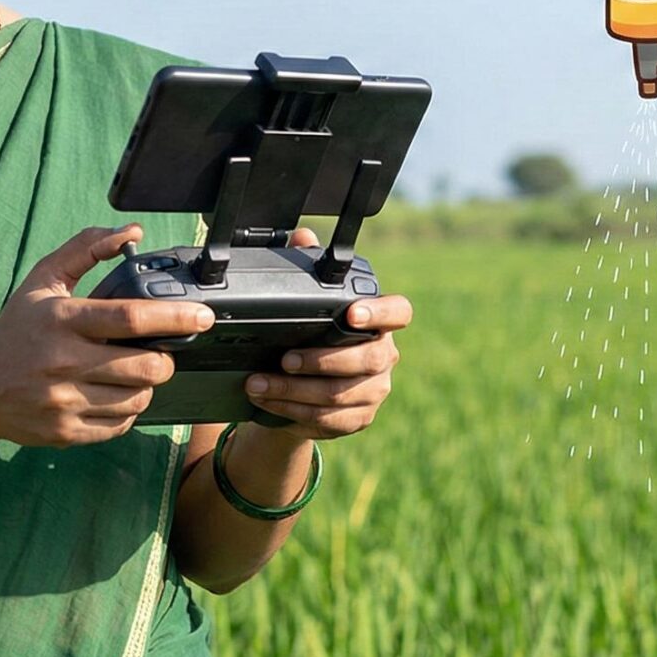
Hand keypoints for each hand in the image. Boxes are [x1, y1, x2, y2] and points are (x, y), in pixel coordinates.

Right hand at [0, 225, 201, 447]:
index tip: (203, 317)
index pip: (130, 317)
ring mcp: (62, 401)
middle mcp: (62, 362)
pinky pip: (119, 426)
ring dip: (146, 386)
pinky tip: (113, 396)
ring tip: (133, 374)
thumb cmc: (16, 329)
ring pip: (137, 399)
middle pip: (145, 366)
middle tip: (160, 353)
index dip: (175, 317)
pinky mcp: (64, 432)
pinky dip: (126, 412)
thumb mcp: (43, 280)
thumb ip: (85, 249)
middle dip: (165, 360)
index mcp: (62, 319)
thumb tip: (132, 232)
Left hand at [243, 225, 410, 438]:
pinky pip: (328, 419)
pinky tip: (268, 402)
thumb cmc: (311, 337)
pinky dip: (293, 411)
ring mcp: (375, 391)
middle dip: (320, 361)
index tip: (352, 313)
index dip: (380, 313)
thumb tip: (302, 237)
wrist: (306, 389)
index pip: (399, 313)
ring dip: (294, 390)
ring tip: (258, 384)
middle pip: (366, 360)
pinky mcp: (358, 419)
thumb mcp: (307, 304)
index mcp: (380, 323)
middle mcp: (385, 356)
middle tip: (283, 359)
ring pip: (340, 395)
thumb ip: (308, 267)